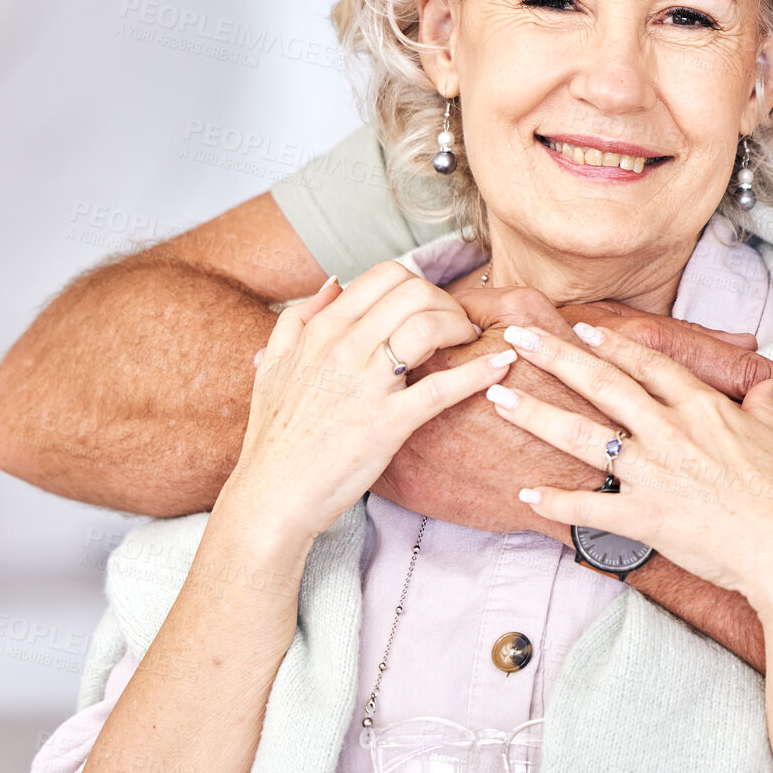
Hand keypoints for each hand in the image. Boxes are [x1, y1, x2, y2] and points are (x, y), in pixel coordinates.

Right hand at [220, 265, 516, 546]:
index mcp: (322, 330)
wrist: (271, 496)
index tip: (431, 308)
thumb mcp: (273, 365)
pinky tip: (501, 367)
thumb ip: (299, 319)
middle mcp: (344, 348)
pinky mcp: (387, 424)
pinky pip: (441, 389)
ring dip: (461, 327)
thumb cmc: (274, 437)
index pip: (386, 275)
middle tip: (457, 327)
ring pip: (428, 325)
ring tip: (470, 344)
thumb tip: (334, 283)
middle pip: (415, 292)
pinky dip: (477, 374)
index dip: (420, 285)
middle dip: (447, 302)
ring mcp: (366, 384)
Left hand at [488, 321, 772, 608]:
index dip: (611, 344)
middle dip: (555, 358)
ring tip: (499, 398)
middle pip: (602, 384)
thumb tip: (772, 385)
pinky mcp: (644, 516)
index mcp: (701, 408)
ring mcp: (652, 472)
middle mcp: (669, 431)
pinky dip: (554, 501)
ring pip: (582, 435)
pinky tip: (525, 493)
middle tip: (516, 339)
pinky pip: (588, 508)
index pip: (647, 365)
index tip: (580, 329)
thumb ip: (764, 406)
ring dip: (536, 415)